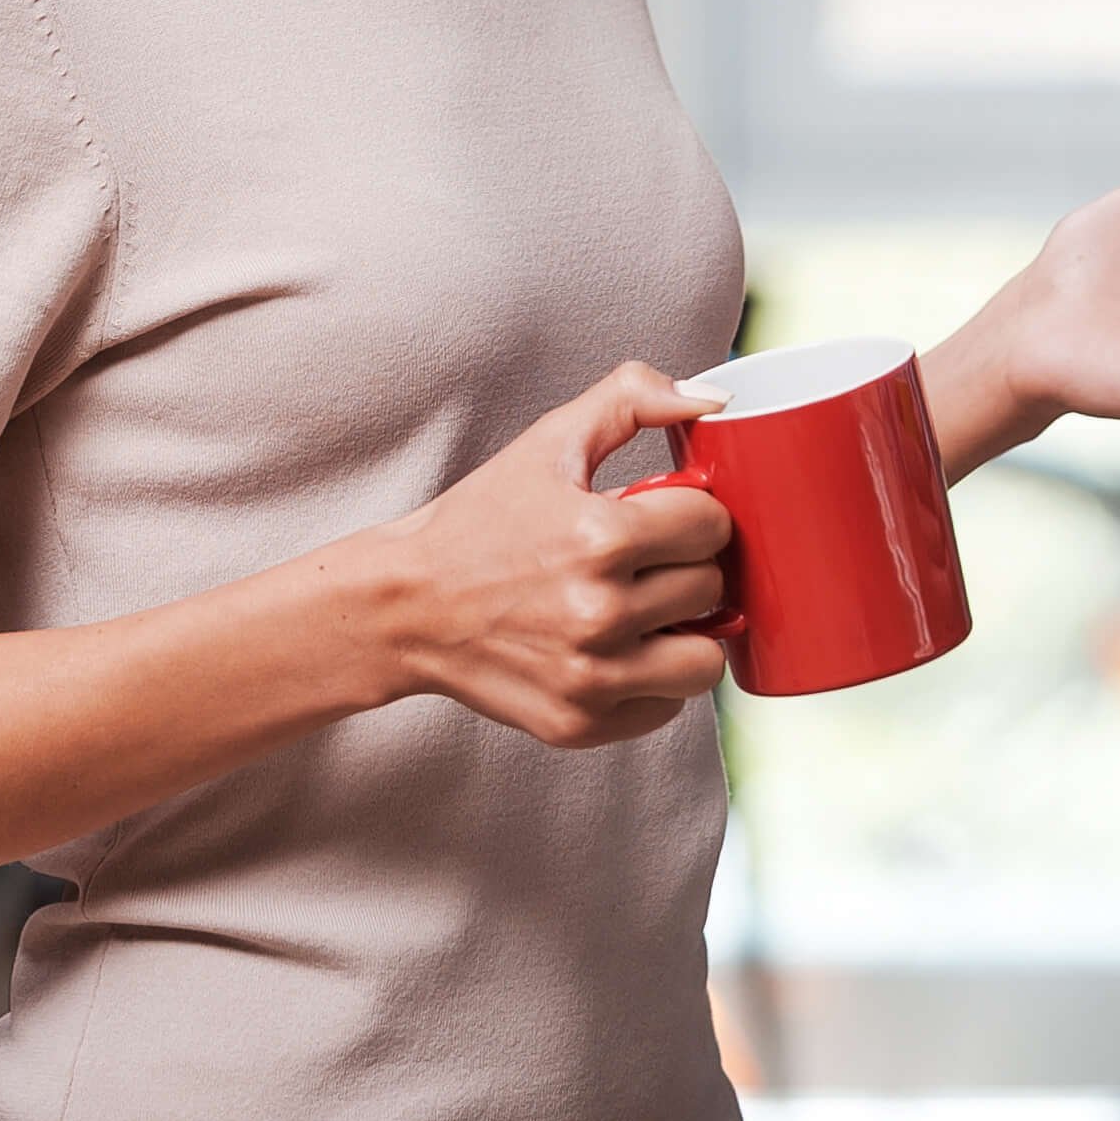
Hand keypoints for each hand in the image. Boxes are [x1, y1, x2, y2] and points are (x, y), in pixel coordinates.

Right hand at [372, 363, 735, 748]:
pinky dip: (653, 682)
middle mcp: (600, 611)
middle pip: (711, 587)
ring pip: (705, 660)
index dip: (692, 514)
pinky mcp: (579, 723)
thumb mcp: (549, 441)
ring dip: (684, 632)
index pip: (712, 524)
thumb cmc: (479, 523)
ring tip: (647, 611)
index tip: (663, 518)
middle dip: (687, 566)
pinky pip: (667, 709)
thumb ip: (632, 398)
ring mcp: (591, 676)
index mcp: (600, 535)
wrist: (407, 605)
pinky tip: (619, 651)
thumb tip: (711, 397)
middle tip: (647, 560)